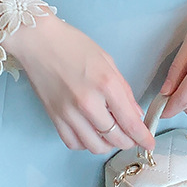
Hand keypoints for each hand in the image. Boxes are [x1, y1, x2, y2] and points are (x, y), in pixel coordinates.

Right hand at [4, 14, 155, 155]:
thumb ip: (123, 90)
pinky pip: (73, 143)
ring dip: (107, 145)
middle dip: (128, 141)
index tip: (149, 143)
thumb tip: (135, 114)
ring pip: (95, 146)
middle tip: (132, 137)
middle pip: (115, 138)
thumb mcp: (107, 61)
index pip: (130, 122)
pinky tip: (90, 133)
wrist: (38, 41)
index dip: (143, 137)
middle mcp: (88, 102)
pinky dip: (85, 143)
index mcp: (106, 84)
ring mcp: (69, 113)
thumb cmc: (72, 44)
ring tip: (111, 135)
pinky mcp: (54, 117)